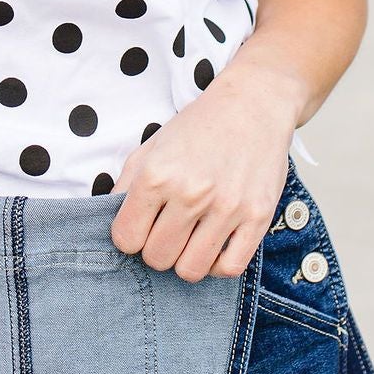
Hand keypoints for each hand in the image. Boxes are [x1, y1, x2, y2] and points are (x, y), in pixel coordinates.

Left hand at [110, 65, 305, 282]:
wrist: (253, 104)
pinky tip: (213, 247)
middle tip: (166, 231)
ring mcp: (227, 208)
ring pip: (191, 270)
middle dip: (156, 249)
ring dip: (184, 261)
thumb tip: (115, 224)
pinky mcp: (258, 217)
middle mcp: (191, 193)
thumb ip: (126, 186)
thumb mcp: (151, 147)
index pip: (126, 238)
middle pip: (157, 258)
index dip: (130, 236)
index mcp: (157, 175)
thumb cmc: (199, 126)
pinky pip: (230, 268)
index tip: (141, 226)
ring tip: (189, 241)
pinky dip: (216, 266)